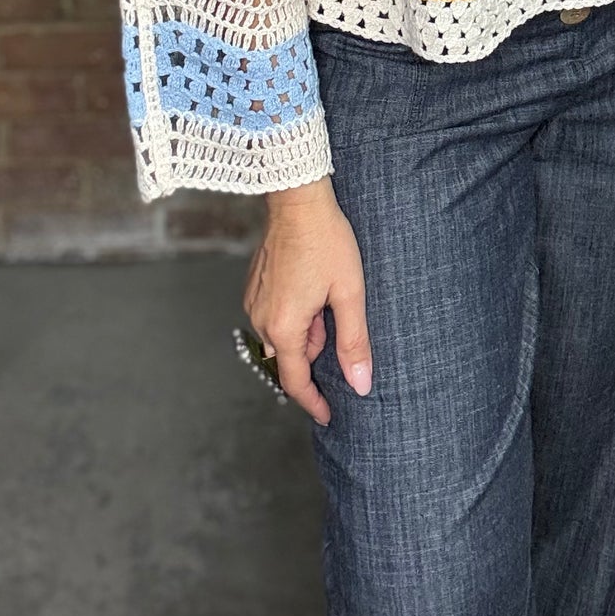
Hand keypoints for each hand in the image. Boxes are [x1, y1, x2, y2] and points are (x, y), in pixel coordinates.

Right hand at [243, 178, 372, 425]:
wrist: (299, 199)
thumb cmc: (327, 241)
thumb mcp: (349, 293)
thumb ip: (354, 342)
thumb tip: (361, 384)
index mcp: (284, 328)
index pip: (296, 382)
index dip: (313, 402)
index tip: (329, 416)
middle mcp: (261, 319)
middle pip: (289, 356)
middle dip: (316, 351)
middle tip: (338, 321)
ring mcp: (254, 301)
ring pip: (282, 334)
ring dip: (306, 330)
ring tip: (328, 296)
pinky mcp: (254, 285)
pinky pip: (274, 314)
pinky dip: (295, 314)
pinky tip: (312, 288)